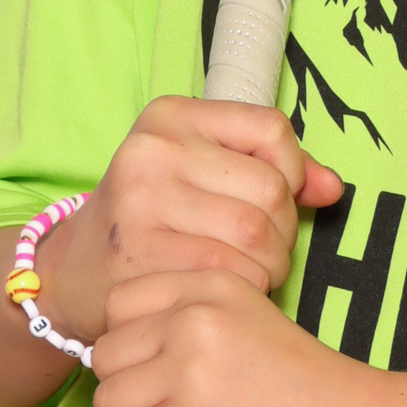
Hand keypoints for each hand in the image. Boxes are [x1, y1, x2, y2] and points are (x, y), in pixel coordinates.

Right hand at [34, 99, 342, 348]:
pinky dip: (246, 289)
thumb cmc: (154, 220)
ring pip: (257, 235)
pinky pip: (231, 273)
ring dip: (271, 266)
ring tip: (250, 272)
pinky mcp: (139, 254)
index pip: (272, 129)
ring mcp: (141, 200)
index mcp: (171, 115)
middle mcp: (151, 149)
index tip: (276, 199)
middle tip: (264, 251)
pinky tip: (226, 291)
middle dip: (285, 231)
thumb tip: (333, 188)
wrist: (73, 273)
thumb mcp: (204, 174)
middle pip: (271, 189)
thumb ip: (274, 172)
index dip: (292, 172)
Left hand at [91, 270, 388, 406]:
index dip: (129, 344)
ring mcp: (192, 371)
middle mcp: (196, 318)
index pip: (120, 304)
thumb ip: (203, 320)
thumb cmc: (315, 390)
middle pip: (107, 357)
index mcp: (212, 284)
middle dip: (126, 391)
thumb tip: (140, 353)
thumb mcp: (255, 321)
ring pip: (109, 404)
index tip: (154, 372)